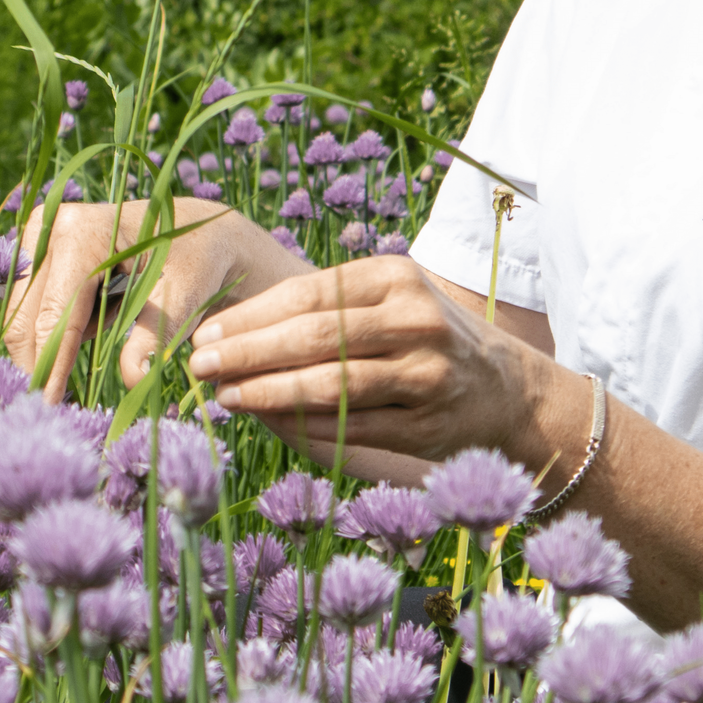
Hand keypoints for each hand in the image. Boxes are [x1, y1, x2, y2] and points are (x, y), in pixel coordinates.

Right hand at [4, 198, 310, 400]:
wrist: (197, 233)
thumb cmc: (196, 262)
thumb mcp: (185, 297)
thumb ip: (154, 336)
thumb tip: (132, 379)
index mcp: (84, 231)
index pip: (56, 314)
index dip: (52, 365)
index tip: (50, 408)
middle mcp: (50, 227)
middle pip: (27, 317)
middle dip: (38, 366)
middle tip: (50, 412)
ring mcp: (38, 236)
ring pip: (23, 316)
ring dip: (45, 350)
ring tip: (66, 384)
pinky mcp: (36, 250)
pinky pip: (31, 308)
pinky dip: (51, 334)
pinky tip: (79, 343)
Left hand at [185, 258, 587, 475]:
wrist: (504, 389)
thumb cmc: (423, 339)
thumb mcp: (387, 303)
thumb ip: (323, 312)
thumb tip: (231, 334)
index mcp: (397, 276)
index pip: (310, 291)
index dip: (252, 316)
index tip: (206, 334)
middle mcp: (416, 318)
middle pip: (316, 336)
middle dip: (249, 353)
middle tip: (199, 366)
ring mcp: (425, 372)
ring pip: (331, 383)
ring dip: (268, 393)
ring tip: (224, 397)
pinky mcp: (425, 422)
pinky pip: (349, 426)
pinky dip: (301, 426)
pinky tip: (267, 423)